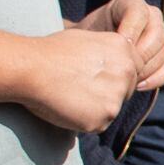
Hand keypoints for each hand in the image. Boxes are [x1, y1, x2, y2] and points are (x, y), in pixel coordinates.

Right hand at [14, 25, 147, 133]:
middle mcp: (126, 73)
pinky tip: (67, 107)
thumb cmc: (51, 52)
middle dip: (108, 93)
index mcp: (123, 50)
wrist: (31, 68)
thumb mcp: (88, 40)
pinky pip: (98, 124)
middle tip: (80, 88)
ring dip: (96, 108)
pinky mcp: (103, 119)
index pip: (132, 70)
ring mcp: (116, 98)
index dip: (114, 76)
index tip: (95, 77)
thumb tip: (113, 64)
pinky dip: (84, 121)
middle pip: (125, 91)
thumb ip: (108, 53)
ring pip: (111, 109)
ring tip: (70, 95)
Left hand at [78, 0, 163, 94]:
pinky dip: (154, 79)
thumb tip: (116, 47)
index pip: (139, 13)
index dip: (129, 31)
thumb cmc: (80, 43)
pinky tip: (136, 85)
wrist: (84, 55)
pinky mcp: (162, 55)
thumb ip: (99, 35)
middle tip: (120, 68)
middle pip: (156, 35)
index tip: (113, 46)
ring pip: (162, 53)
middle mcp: (150, 15)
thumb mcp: (82, 33)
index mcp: (130, 2)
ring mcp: (159, 36)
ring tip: (125, 79)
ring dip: (145, 69)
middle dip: (138, 55)